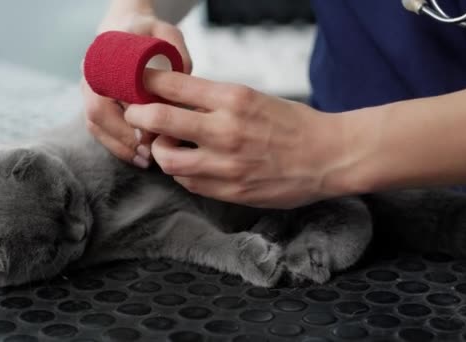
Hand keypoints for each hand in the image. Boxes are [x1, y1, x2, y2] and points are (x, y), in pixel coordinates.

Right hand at [82, 13, 191, 167]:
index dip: (121, 120)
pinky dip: (118, 145)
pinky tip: (139, 156)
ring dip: (120, 148)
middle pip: (96, 116)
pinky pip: (101, 129)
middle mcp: (90, 76)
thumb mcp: (166, 34)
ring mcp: (90, 90)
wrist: (128, 27)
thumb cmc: (149, 32)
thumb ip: (176, 53)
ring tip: (147, 162)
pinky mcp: (97, 103)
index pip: (103, 96)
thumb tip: (183, 83)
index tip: (144, 137)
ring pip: (96, 126)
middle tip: (149, 158)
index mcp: (101, 59)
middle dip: (122, 141)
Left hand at [125, 70, 344, 208]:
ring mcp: (227, 164)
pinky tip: (191, 165)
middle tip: (137, 115)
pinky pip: (189, 183)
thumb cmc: (292, 125)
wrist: (328, 157)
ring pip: (167, 160)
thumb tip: (173, 100)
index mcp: (234, 99)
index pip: (174, 85)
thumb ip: (214, 100)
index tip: (138, 84)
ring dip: (160, 151)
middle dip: (139, 116)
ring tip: (168, 146)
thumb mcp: (254, 98)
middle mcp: (226, 130)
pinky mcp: (231, 191)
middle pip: (159, 121)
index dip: (147, 83)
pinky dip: (182, 173)